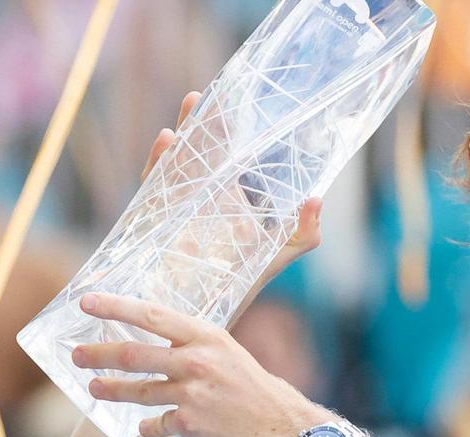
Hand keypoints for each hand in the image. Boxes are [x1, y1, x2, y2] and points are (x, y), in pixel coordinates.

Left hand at [71, 292, 336, 436]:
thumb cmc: (255, 390)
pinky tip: (146, 427)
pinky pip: (154, 424)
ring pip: (137, 391)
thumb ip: (194, 346)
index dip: (116, 307)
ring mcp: (192, 394)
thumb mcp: (228, 353)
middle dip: (97, 355)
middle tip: (75, 355)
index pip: (152, 315)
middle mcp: (197, 361)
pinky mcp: (190, 425)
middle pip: (133, 354)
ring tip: (94, 389)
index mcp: (208, 337)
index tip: (87, 301)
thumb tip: (156, 339)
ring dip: (110, 390)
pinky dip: (148, 426)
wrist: (282, 429)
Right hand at [143, 93, 323, 284]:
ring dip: (178, 137)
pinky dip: (157, 163)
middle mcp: (199, 190)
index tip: (229, 99)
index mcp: (226, 190)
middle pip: (195, 147)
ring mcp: (176, 202)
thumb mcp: (281, 251)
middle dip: (198, 122)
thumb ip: (305, 231)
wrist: (211, 305)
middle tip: (201, 97)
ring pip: (173, 162)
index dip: (224, 125)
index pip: (224, 149)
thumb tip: (316, 199)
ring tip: (184, 114)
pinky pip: (153, 186)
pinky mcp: (156, 218)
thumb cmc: (246, 275)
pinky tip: (166, 143)